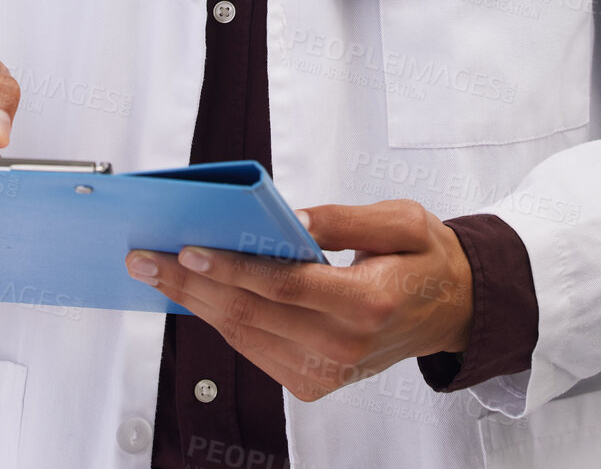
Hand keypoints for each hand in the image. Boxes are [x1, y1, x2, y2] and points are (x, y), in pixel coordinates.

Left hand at [125, 198, 473, 400]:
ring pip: (244, 336)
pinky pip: (256, 351)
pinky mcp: (316, 383)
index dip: (230, 268)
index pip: (283, 286)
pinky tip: (198, 297)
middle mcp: (343, 347)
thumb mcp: (401, 219)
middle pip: (251, 314)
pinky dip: (222, 322)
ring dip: (196, 305)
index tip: (188, 249)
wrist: (453, 309)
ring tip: (159, 274)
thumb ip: (345, 218)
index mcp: (366, 304)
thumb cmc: (426, 259)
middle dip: (191, 285)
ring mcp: (327, 372)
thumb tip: (294, 220)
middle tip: (147, 259)